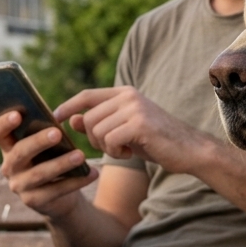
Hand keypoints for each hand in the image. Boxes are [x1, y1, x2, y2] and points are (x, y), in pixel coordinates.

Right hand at [0, 111, 97, 219]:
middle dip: (37, 142)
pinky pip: (55, 190)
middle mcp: (9, 166)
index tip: (17, 115)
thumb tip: (62, 118)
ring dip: (61, 164)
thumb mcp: (49, 144)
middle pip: (19, 152)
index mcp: (9, 146)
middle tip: (56, 133)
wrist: (59, 194)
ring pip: (38, 174)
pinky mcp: (33, 201)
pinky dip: (75, 182)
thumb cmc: (52, 158)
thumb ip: (49, 130)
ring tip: (80, 156)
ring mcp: (19, 185)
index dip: (3, 123)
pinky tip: (91, 173)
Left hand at [55, 86, 214, 173]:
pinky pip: (110, 140)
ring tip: (124, 150)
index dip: (68, 106)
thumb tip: (71, 119)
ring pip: (97, 130)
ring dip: (106, 147)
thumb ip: (99, 123)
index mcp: (124, 93)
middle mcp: (128, 96)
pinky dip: (115, 152)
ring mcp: (135, 108)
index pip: (87, 95)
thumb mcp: (123, 131)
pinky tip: (130, 153)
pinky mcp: (140, 123)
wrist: (189, 150)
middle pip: (89, 118)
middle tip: (113, 148)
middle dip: (93, 139)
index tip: (55, 118)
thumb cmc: (155, 142)